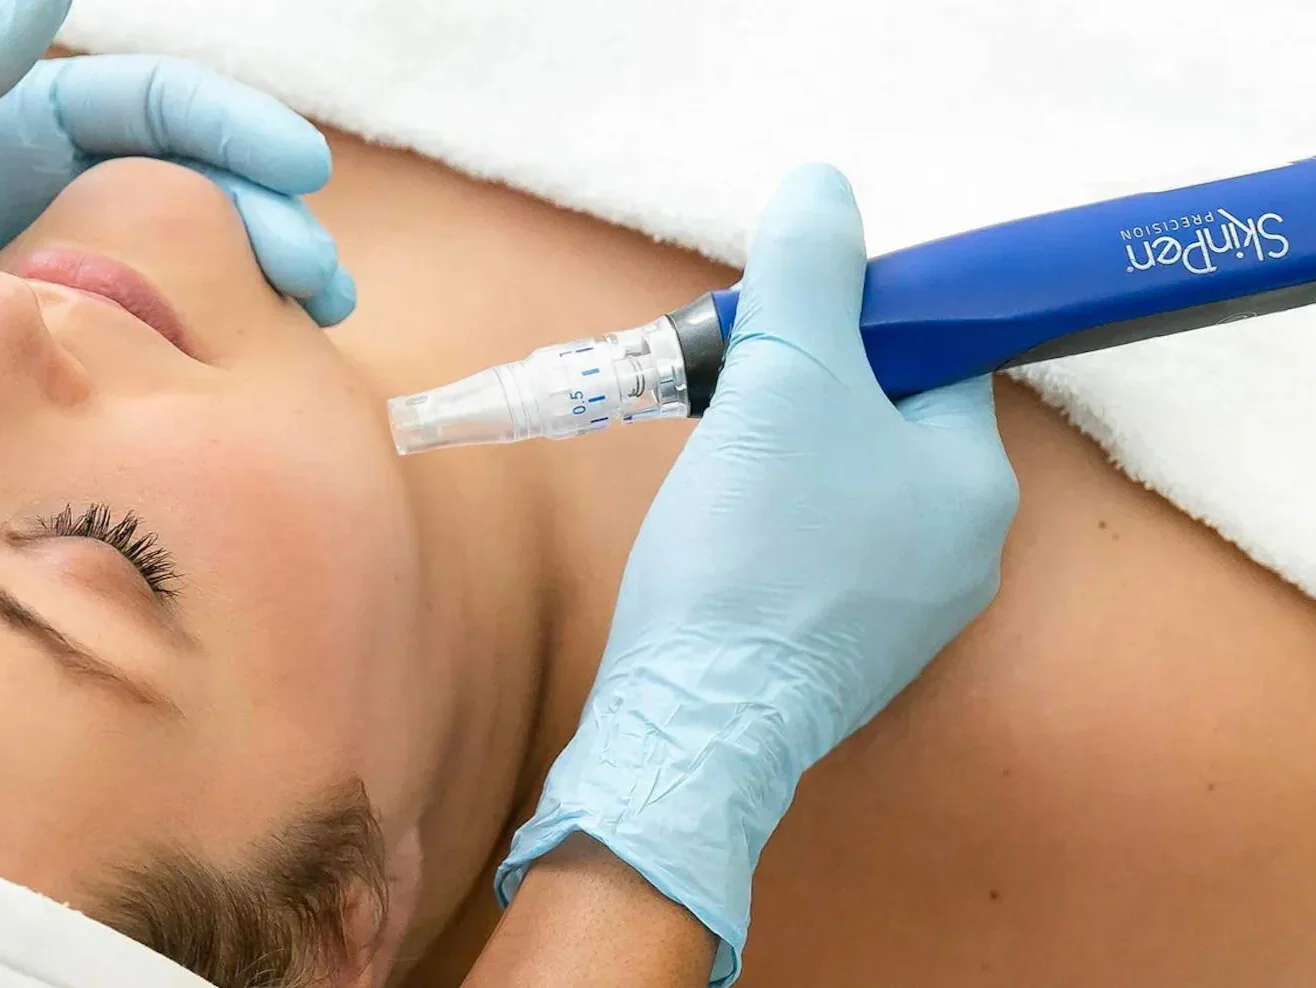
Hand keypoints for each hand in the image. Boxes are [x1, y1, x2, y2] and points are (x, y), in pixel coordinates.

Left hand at [0, 0, 354, 324]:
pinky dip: (255, 323)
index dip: (239, 129)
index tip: (304, 166)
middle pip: (208, 180)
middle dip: (273, 217)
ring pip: (221, 250)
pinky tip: (296, 342)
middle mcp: (86, 190)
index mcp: (41, 128)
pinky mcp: (124, 326)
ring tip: (326, 307)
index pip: (159, 107)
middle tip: (313, 271)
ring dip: (284, 270)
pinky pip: (203, 314)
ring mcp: (111, 263)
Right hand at [497, 164, 1018, 983]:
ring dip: (788, 451)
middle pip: (888, 420)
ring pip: (850, 483)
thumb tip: (825, 187)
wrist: (691, 718)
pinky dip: (778, 517)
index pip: (935, 359)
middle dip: (810, 390)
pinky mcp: (849, 650)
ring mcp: (911, 611)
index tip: (785, 330)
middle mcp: (965, 551)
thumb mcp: (783, 378)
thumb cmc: (751, 546)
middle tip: (738, 393)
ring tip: (724, 462)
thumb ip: (808, 273)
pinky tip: (726, 528)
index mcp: (977, 483)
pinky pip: (824, 546)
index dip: (857, 325)